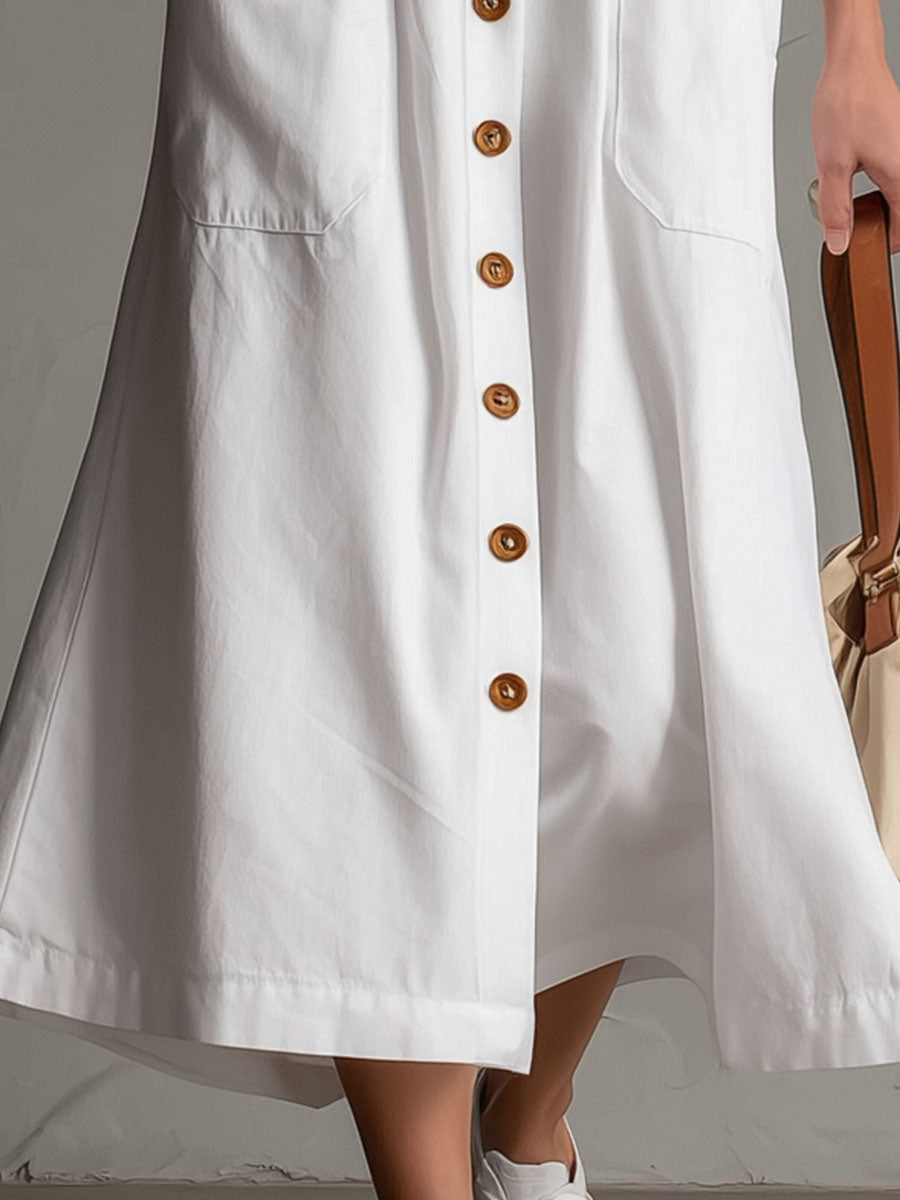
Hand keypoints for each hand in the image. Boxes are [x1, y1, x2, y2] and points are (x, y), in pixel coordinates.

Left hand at [812, 54, 899, 253]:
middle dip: (876, 225)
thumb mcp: (831, 166)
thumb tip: (839, 243)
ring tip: (850, 195)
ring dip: (874, 204)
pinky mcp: (899, 144)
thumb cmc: (846, 103)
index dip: (880, 245)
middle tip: (850, 224)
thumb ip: (835, 210)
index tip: (860, 249)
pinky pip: (894, 176)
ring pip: (897, 195)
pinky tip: (855, 175)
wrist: (853, 64)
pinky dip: (876, 185)